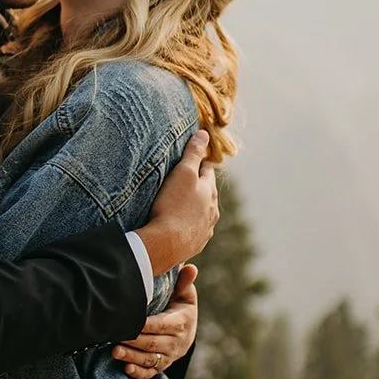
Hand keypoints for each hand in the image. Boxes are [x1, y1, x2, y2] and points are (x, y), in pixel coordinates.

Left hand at [112, 264, 197, 378]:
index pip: (165, 325)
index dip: (148, 325)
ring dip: (132, 357)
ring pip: (150, 359)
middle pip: (154, 343)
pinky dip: (139, 373)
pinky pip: (151, 372)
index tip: (131, 321)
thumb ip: (184, 282)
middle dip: (134, 341)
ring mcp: (170, 356)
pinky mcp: (162, 365)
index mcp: (182, 322)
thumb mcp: (184, 293)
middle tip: (114, 336)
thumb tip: (190, 267)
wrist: (186, 329)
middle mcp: (177, 342)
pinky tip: (126, 369)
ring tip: (114, 352)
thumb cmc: (179, 305)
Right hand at [136, 132, 218, 273]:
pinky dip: (189, 226)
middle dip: (199, 186)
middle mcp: (212, 211)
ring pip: (203, 213)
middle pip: (207, 194)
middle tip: (186, 181)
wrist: (166, 243)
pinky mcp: (195, 244)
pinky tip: (179, 226)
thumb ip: (193, 153)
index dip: (199, 163)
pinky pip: (194, 231)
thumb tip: (204, 133)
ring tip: (182, 205)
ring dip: (195, 208)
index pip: (207, 171)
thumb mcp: (182, 173)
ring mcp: (205, 229)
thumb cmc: (173, 205)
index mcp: (209, 191)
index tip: (194, 159)